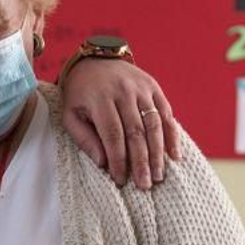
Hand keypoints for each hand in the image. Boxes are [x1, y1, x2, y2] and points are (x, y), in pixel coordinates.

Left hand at [60, 60, 180, 189]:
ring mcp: (141, 88)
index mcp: (99, 98)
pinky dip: (172, 135)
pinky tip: (175, 155)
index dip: (118, 159)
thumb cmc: (80, 94)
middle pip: (136, 131)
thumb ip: (84, 138)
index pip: (112, 134)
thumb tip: (103, 163)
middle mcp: (123, 91)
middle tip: (144, 185)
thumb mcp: (70, 114)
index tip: (120, 180)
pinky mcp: (154, 87)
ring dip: (158, 152)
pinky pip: (166, 112)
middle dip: (141, 161)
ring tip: (158, 175)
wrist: (95, 60)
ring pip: (154, 123)